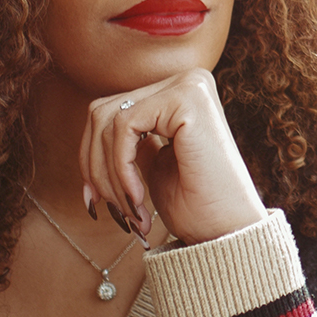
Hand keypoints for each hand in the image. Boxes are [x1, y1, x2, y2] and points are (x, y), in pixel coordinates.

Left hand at [80, 68, 266, 244]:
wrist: (228, 234)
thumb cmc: (195, 208)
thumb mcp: (152, 166)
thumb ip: (129, 143)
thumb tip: (89, 138)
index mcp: (179, 95)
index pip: (110, 111)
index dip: (90, 158)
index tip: (93, 202)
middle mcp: (186, 81)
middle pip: (103, 112)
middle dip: (95, 167)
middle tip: (111, 210)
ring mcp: (188, 85)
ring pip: (108, 120)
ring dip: (108, 175)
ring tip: (130, 211)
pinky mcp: (187, 98)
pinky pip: (124, 125)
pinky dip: (121, 168)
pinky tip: (138, 198)